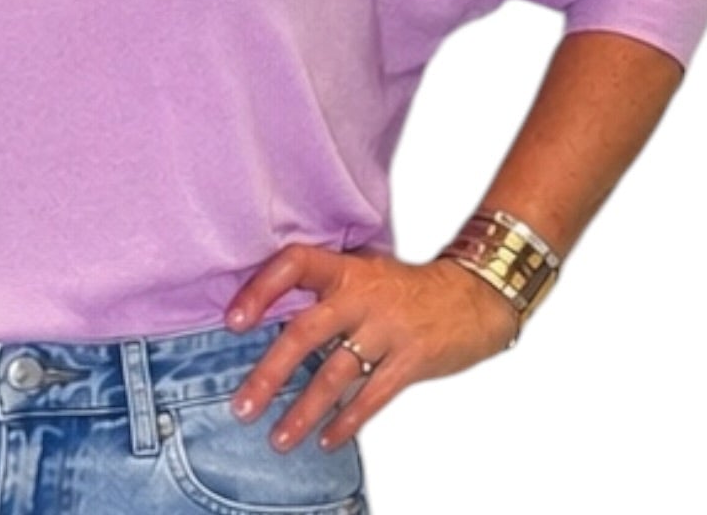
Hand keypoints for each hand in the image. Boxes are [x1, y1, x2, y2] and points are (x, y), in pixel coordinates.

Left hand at [224, 246, 518, 452]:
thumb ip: (325, 290)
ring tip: (279, 438)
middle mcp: (362, 296)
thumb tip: (269, 317)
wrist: (473, 297)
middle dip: (271, 373)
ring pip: (335, 374)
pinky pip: (372, 396)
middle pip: (304, 332)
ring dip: (304, 410)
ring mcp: (387, 329)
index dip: (261, 289)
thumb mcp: (363, 273)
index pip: (293, 264)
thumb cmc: (404, 289)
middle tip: (243, 406)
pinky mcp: (411, 360)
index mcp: (345, 269)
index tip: (234, 321)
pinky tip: (326, 440)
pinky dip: (347, 421)